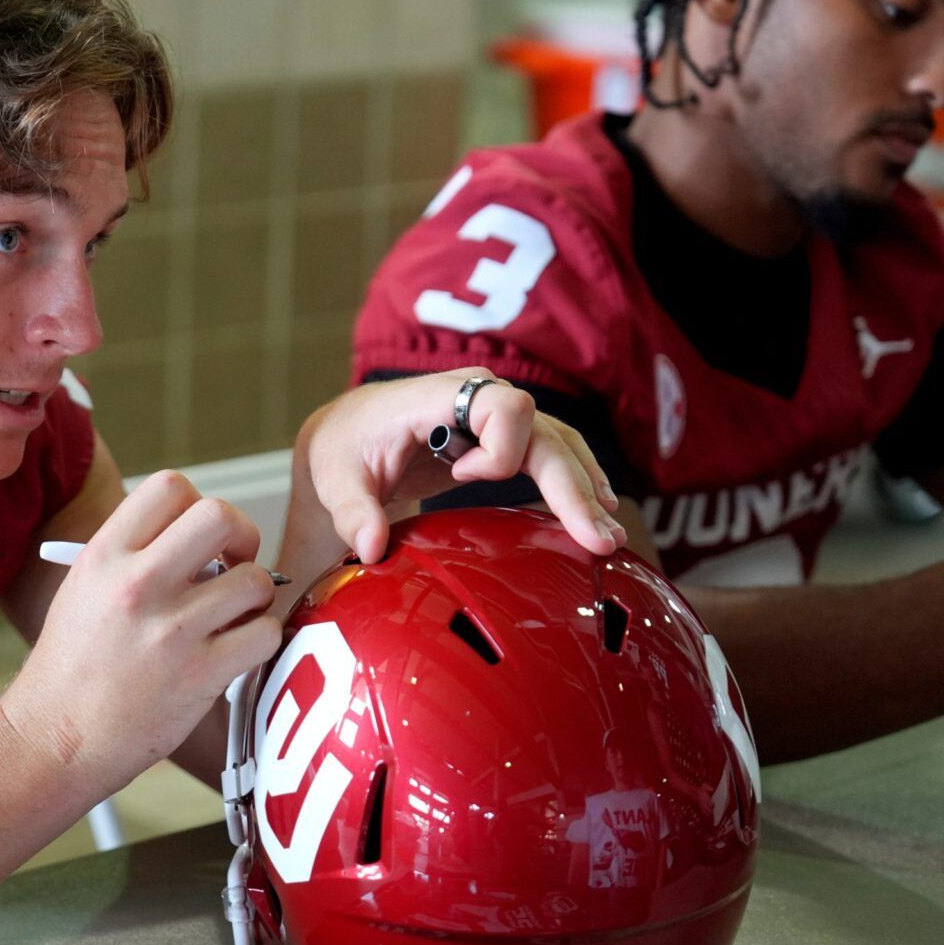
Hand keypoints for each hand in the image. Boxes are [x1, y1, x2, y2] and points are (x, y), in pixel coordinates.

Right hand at [2, 471, 280, 789]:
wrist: (54, 739)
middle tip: (235, 564)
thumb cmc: (71, 668)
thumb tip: (199, 538)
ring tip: (235, 615)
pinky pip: (263, 634)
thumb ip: (133, 555)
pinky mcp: (200, 676)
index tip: (201, 537)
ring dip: (256, 596)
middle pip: (219, 516)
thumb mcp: (84, 589)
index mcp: (104, 555)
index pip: (170, 486)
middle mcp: (137, 584)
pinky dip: (260, 639)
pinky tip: (238, 649)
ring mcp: (171, 630)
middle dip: (242, 535)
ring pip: (255, 579)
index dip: (198, 504)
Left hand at [300, 368, 624, 562]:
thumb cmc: (345, 447)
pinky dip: (577, 483)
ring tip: (608, 537)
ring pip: (558, 444)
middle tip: (596, 537)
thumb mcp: (336, 478)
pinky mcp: (505, 438)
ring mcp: (496, 416)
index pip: (500, 406)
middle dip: (572, 485)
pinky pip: (553, 453)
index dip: (497, 448)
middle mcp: (478, 396)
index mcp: (438, 396)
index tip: (462, 476)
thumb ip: (352, 511)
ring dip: (585, 490)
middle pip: (543, 433)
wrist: (348, 433)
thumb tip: (372, 548)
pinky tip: (600, 513)